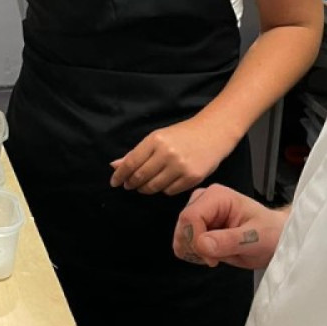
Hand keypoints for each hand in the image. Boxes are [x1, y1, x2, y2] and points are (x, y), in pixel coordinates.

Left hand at [109, 119, 234, 194]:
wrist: (211, 134)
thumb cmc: (181, 136)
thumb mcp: (157, 138)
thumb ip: (136, 153)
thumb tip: (114, 166)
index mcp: (155, 140)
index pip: (131, 163)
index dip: (120, 175)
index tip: (115, 182)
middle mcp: (167, 153)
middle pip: (141, 177)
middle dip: (131, 184)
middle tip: (129, 185)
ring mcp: (180, 166)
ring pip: (154, 187)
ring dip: (145, 189)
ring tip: (145, 186)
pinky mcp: (192, 178)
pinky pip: (170, 191)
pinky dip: (163, 190)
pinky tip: (164, 183)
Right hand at [173, 184, 286, 269]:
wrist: (274, 239)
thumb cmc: (270, 233)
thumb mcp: (255, 238)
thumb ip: (228, 240)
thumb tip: (201, 244)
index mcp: (216, 196)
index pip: (190, 217)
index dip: (195, 240)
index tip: (212, 259)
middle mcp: (202, 200)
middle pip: (182, 226)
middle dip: (195, 248)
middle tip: (216, 259)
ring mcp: (198, 213)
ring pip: (180, 237)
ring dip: (195, 253)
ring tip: (217, 255)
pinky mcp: (196, 227)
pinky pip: (183, 244)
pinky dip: (195, 255)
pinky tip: (212, 255)